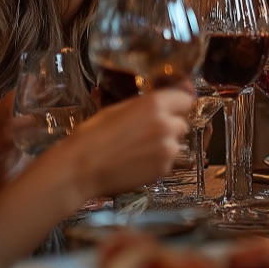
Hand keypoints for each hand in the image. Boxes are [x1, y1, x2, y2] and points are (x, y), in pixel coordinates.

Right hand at [47, 88, 194, 198]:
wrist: (81, 168)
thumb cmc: (92, 135)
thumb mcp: (118, 108)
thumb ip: (145, 104)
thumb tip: (164, 101)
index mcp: (155, 104)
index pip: (186, 99)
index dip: (179, 103)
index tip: (175, 107)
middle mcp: (166, 125)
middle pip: (183, 122)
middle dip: (170, 125)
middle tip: (148, 131)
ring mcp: (168, 149)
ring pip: (177, 143)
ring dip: (165, 144)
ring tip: (139, 149)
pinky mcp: (164, 168)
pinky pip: (169, 160)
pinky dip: (158, 160)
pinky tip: (137, 161)